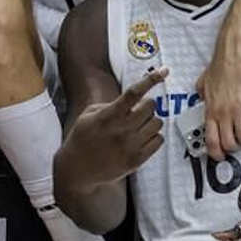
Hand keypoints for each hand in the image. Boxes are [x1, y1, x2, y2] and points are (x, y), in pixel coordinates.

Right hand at [61, 68, 168, 190]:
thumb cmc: (81, 140)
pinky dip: (154, 136)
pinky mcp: (137, 159)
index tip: (163, 72)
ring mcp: (131, 146)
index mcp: (108, 116)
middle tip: (138, 110)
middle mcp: (121, 130)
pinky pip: (159, 140)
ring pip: (157, 123)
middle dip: (146, 104)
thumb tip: (132, 100)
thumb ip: (110, 105)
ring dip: (150, 121)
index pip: (134, 93)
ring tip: (138, 126)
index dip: (151, 79)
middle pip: (150, 106)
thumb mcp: (88, 115)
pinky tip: (142, 137)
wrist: (77, 169)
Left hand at [196, 41, 240, 160]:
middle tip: (237, 144)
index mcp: (210, 110)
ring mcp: (237, 110)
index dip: (215, 153)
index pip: (211, 140)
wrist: (233, 54)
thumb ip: (202, 95)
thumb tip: (202, 100)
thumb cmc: (220, 65)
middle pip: (228, 144)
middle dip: (233, 148)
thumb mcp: (203, 82)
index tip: (220, 156)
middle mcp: (222, 113)